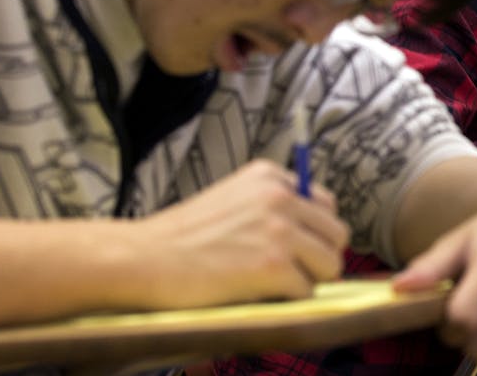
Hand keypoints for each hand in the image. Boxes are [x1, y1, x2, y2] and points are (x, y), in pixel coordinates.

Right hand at [129, 159, 349, 307]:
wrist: (140, 259)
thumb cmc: (181, 237)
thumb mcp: (233, 200)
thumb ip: (271, 206)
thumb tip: (315, 233)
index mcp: (271, 176)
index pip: (326, 205)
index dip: (313, 233)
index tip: (293, 249)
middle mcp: (280, 197)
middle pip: (337, 234)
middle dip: (320, 257)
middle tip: (292, 274)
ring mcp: (279, 231)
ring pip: (331, 263)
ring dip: (309, 281)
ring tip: (276, 286)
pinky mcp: (273, 267)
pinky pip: (306, 291)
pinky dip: (287, 300)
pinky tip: (258, 295)